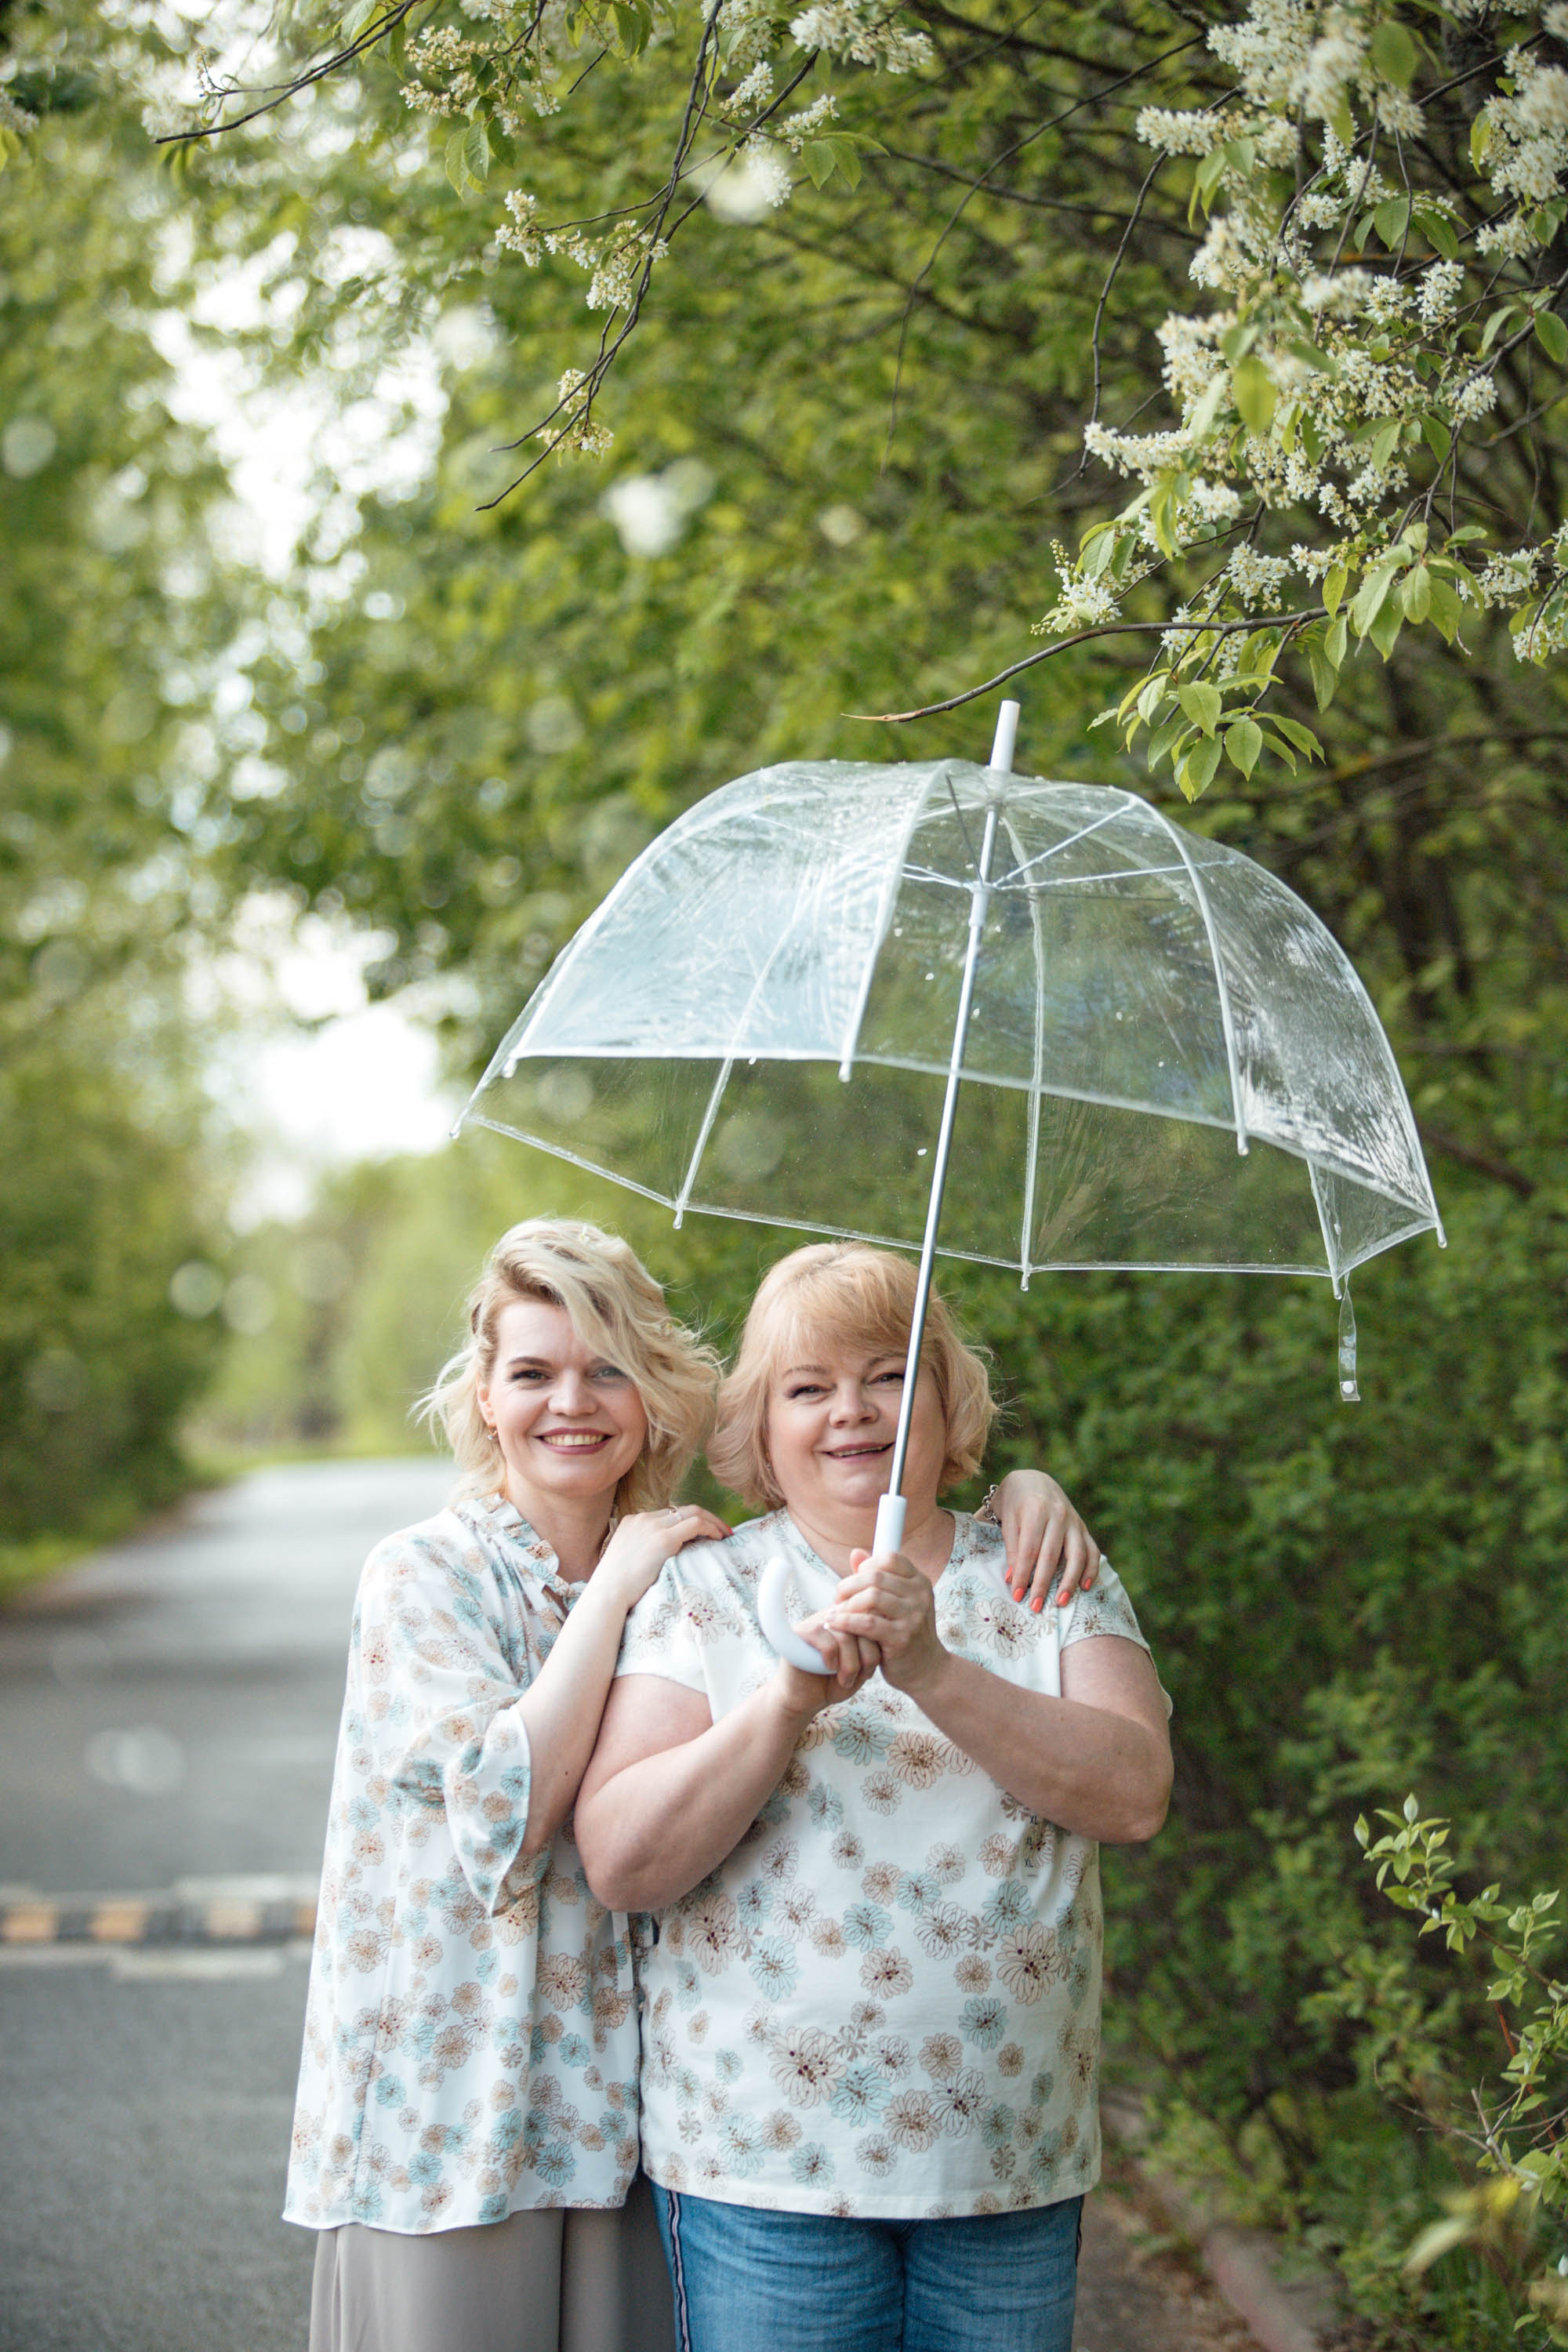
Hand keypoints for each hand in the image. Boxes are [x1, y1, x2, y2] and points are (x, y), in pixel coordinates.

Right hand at [593, 1503, 731, 1612]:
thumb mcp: (628, 1560)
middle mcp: (643, 1518)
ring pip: (693, 1512)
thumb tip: (665, 1558)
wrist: (608, 1593)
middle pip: (683, 1509)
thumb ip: (644, 1551)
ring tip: (725, 1534)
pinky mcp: (663, 1539)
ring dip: (712, 1522)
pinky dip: (710, 1528)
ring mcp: (653, 1526)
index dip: (688, 1522)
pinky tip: (718, 1539)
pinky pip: (695, 1524)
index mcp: (633, 1521)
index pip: (668, 1514)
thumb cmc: (616, 1587)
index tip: (703, 1532)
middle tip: (722, 1530)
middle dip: (706, 1517)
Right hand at [770, 1603, 878, 1721]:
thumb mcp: (861, 1666)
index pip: (874, 1622)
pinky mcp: (801, 1633)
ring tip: (846, 1679)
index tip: (869, 1669)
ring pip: (846, 1638)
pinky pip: (828, 1644)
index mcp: (849, 1620)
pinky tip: (830, 1669)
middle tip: (861, 1676)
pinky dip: (833, 1661)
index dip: (876, 1649)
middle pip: (862, 1628)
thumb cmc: (834, 1682)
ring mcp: (816, 1622)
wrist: (804, 1699)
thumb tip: (881, 1634)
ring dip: (850, 1665)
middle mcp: (833, 1616)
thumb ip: (872, 1649)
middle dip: (867, 1657)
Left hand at [826, 1548, 945, 1700]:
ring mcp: (913, 1616)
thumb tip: (855, 1553)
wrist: (927, 1669)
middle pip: (875, 1576)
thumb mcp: (897, 1602)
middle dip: (849, 1585)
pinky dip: (845, 1621)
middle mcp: (920, 1595)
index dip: (866, 1565)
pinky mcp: (901, 1638)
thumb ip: (877, 1578)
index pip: (889, 1558)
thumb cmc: (906, 1633)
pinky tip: (832, 1623)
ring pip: (870, 1597)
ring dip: (846, 1603)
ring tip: (835, 1612)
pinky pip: (866, 1623)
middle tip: (838, 1598)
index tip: (854, 1581)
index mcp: (919, 1582)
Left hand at [994, 1470, 1100, 1614]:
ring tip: (1061, 1602)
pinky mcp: (1083, 1527)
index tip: (1017, 1595)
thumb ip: (1011, 1548)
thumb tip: (1012, 1580)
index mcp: (1035, 1509)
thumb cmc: (1014, 1503)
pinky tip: (1085, 1587)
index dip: (1023, 1574)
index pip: (1029, 1549)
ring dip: (1069, 1581)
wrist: (1033, 1480)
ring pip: (1076, 1554)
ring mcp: (1074, 1521)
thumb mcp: (1006, 1519)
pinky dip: (1091, 1569)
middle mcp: (1058, 1514)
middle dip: (1043, 1584)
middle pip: (1051, 1555)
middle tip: (1035, 1607)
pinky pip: (1091, 1550)